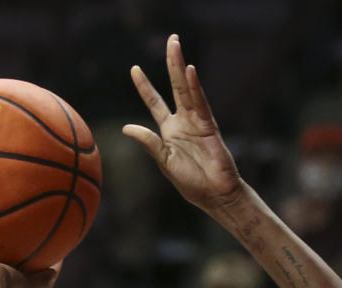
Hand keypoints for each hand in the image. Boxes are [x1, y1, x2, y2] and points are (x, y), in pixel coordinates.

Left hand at [124, 34, 241, 214]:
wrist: (214, 195)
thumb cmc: (191, 182)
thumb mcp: (164, 161)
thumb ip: (149, 142)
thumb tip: (127, 127)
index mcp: (169, 131)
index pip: (154, 103)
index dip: (145, 86)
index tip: (134, 69)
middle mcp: (183, 121)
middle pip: (175, 87)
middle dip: (171, 64)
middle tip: (171, 40)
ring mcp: (197, 122)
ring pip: (187, 89)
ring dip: (181, 67)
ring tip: (176, 45)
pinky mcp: (209, 127)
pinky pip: (201, 103)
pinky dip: (195, 88)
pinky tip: (190, 72)